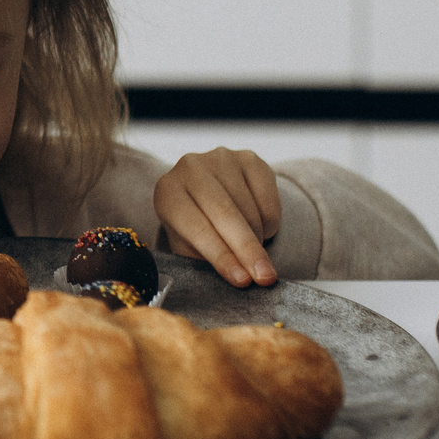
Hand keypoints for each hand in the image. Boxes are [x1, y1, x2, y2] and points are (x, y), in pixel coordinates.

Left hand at [155, 148, 281, 287]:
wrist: (208, 191)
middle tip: (265, 278)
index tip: (242, 280)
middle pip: (226, 214)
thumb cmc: (194, 226)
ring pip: (250, 208)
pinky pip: (269, 198)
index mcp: (167, 192)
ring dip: (258, 238)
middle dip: (248, 250)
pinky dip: (270, 222)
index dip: (221, 256)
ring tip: (252, 249)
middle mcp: (190, 168)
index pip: (197, 228)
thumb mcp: (187, 244)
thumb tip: (239, 276)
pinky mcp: (248, 158)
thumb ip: (205, 261)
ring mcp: (221, 158)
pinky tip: (259, 226)